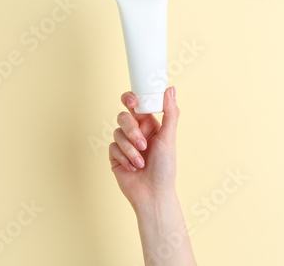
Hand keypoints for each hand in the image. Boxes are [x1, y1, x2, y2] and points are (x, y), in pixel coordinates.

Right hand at [109, 86, 178, 209]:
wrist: (152, 194)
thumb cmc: (165, 168)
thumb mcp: (169, 138)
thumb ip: (170, 112)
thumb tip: (171, 89)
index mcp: (150, 125)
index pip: (137, 104)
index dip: (131, 99)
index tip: (132, 101)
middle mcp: (137, 132)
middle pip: (124, 117)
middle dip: (132, 131)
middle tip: (142, 143)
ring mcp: (125, 144)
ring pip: (117, 132)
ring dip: (130, 149)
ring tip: (141, 162)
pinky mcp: (115, 156)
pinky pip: (112, 147)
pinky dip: (123, 158)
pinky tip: (133, 168)